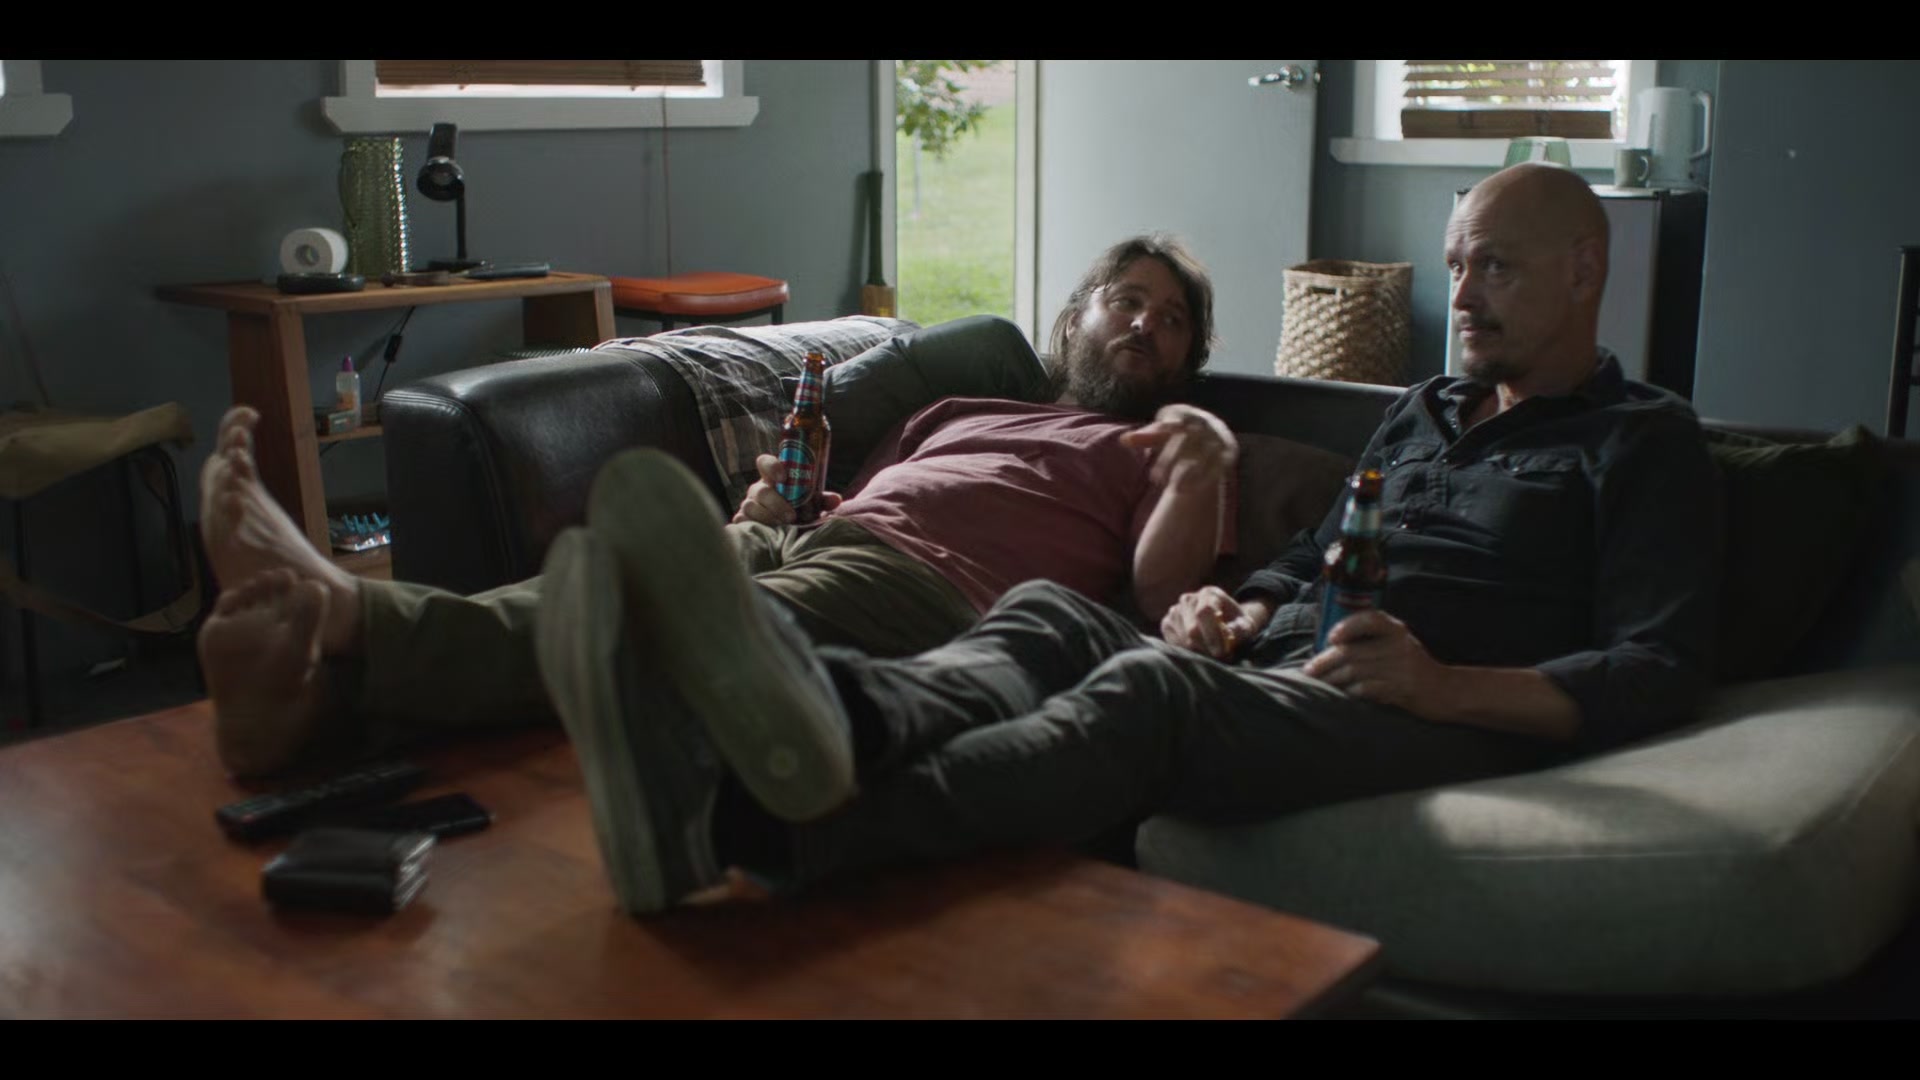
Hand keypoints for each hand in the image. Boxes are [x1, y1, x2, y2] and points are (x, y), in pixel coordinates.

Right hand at [731, 454, 841, 525]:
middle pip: (760, 490)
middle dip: (775, 503)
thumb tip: (835, 499)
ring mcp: (749, 504)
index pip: (765, 463)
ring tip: (783, 527)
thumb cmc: (799, 511)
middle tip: (792, 515)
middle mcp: (758, 489)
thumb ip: (822, 500)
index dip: (772, 466)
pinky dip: (753, 527)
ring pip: (750, 506)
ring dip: (767, 517)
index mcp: (773, 479)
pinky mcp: (743, 520)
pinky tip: (767, 533)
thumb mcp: (812, 504)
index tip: (783, 476)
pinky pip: (741, 521)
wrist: (787, 532)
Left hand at [1120, 404, 1237, 494]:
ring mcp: (1220, 438)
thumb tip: (1123, 440)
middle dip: (1171, 457)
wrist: (1210, 441)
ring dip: (1188, 472)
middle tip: (1154, 478)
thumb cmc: (1178, 436)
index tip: (1160, 433)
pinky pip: (1218, 466)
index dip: (1168, 423)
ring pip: (1204, 454)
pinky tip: (1188, 491)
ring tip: (1172, 489)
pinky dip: (1203, 479)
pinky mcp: (1229, 454)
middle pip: (1189, 437)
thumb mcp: (1161, 437)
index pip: (1179, 414)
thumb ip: (1144, 437)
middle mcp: (1208, 423)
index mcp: (1189, 413)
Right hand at [1161, 586, 1268, 659]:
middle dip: (1207, 649)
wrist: (1223, 620)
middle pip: (1192, 629)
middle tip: (1220, 659)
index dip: (1212, 635)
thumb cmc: (1235, 623)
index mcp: (1209, 593)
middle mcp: (1188, 599)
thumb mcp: (1245, 625)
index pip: (1204, 612)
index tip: (1222, 653)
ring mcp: (1175, 610)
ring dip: (1198, 653)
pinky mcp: (1167, 623)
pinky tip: (1199, 653)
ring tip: (1212, 656)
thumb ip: (1240, 629)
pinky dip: (1186, 652)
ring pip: (1182, 639)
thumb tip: (1229, 636)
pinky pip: (1173, 643)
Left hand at [1303, 609, 1449, 712]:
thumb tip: (1330, 647)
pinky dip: (1351, 692)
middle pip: (1353, 652)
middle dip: (1326, 662)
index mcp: (1396, 630)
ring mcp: (1401, 668)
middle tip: (1309, 670)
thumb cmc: (1413, 667)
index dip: (1347, 627)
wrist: (1446, 690)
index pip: (1369, 620)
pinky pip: (1368, 689)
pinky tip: (1341, 695)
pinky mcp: (1402, 689)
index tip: (1330, 638)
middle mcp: (1399, 645)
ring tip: (1319, 684)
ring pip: (1356, 672)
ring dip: (1333, 679)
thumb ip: (1372, 641)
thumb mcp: (1399, 644)